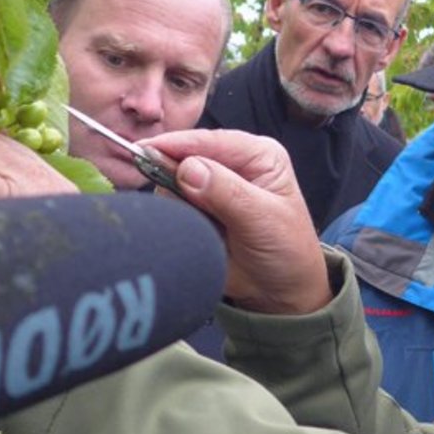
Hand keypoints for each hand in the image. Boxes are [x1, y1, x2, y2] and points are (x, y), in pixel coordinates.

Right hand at [145, 129, 330, 314]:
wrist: (279, 292)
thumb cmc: (287, 250)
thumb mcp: (262, 219)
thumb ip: (226, 192)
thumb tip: (187, 170)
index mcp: (257, 155)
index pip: (211, 140)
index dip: (178, 144)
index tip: (146, 150)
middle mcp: (232, 164)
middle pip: (186, 156)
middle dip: (172, 174)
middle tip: (178, 204)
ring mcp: (212, 187)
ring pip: (173, 181)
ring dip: (176, 202)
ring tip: (202, 227)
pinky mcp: (197, 210)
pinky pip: (171, 206)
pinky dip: (175, 217)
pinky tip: (192, 232)